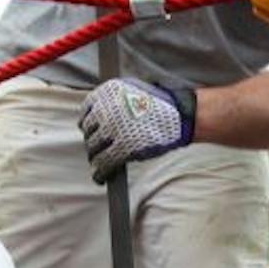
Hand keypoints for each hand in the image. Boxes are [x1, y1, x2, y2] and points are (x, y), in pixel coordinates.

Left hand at [78, 77, 196, 181]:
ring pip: (93, 148)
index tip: (91, 132)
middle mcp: (107, 108)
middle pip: (88, 131)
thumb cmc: (162, 104)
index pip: (86, 110)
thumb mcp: (133, 90)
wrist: (182, 114)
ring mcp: (114, 128)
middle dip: (93, 141)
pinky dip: (99, 173)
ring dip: (95, 158)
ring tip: (99, 164)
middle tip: (98, 149)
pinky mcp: (123, 147)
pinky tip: (100, 177)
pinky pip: (103, 162)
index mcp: (108, 92)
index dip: (88, 124)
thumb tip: (100, 115)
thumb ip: (114, 100)